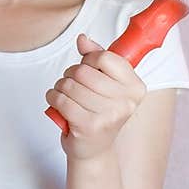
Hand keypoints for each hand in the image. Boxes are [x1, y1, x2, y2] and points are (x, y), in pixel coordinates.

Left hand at [45, 33, 146, 160]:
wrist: (94, 149)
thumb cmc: (99, 112)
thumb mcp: (104, 83)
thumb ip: (96, 57)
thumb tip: (82, 38)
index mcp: (135, 87)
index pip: (106, 57)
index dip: (89, 59)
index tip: (87, 67)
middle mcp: (126, 102)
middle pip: (84, 71)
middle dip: (70, 74)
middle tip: (72, 84)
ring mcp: (109, 116)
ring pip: (70, 85)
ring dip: (60, 87)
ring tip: (65, 95)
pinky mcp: (88, 127)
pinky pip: (61, 100)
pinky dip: (53, 98)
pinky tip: (57, 102)